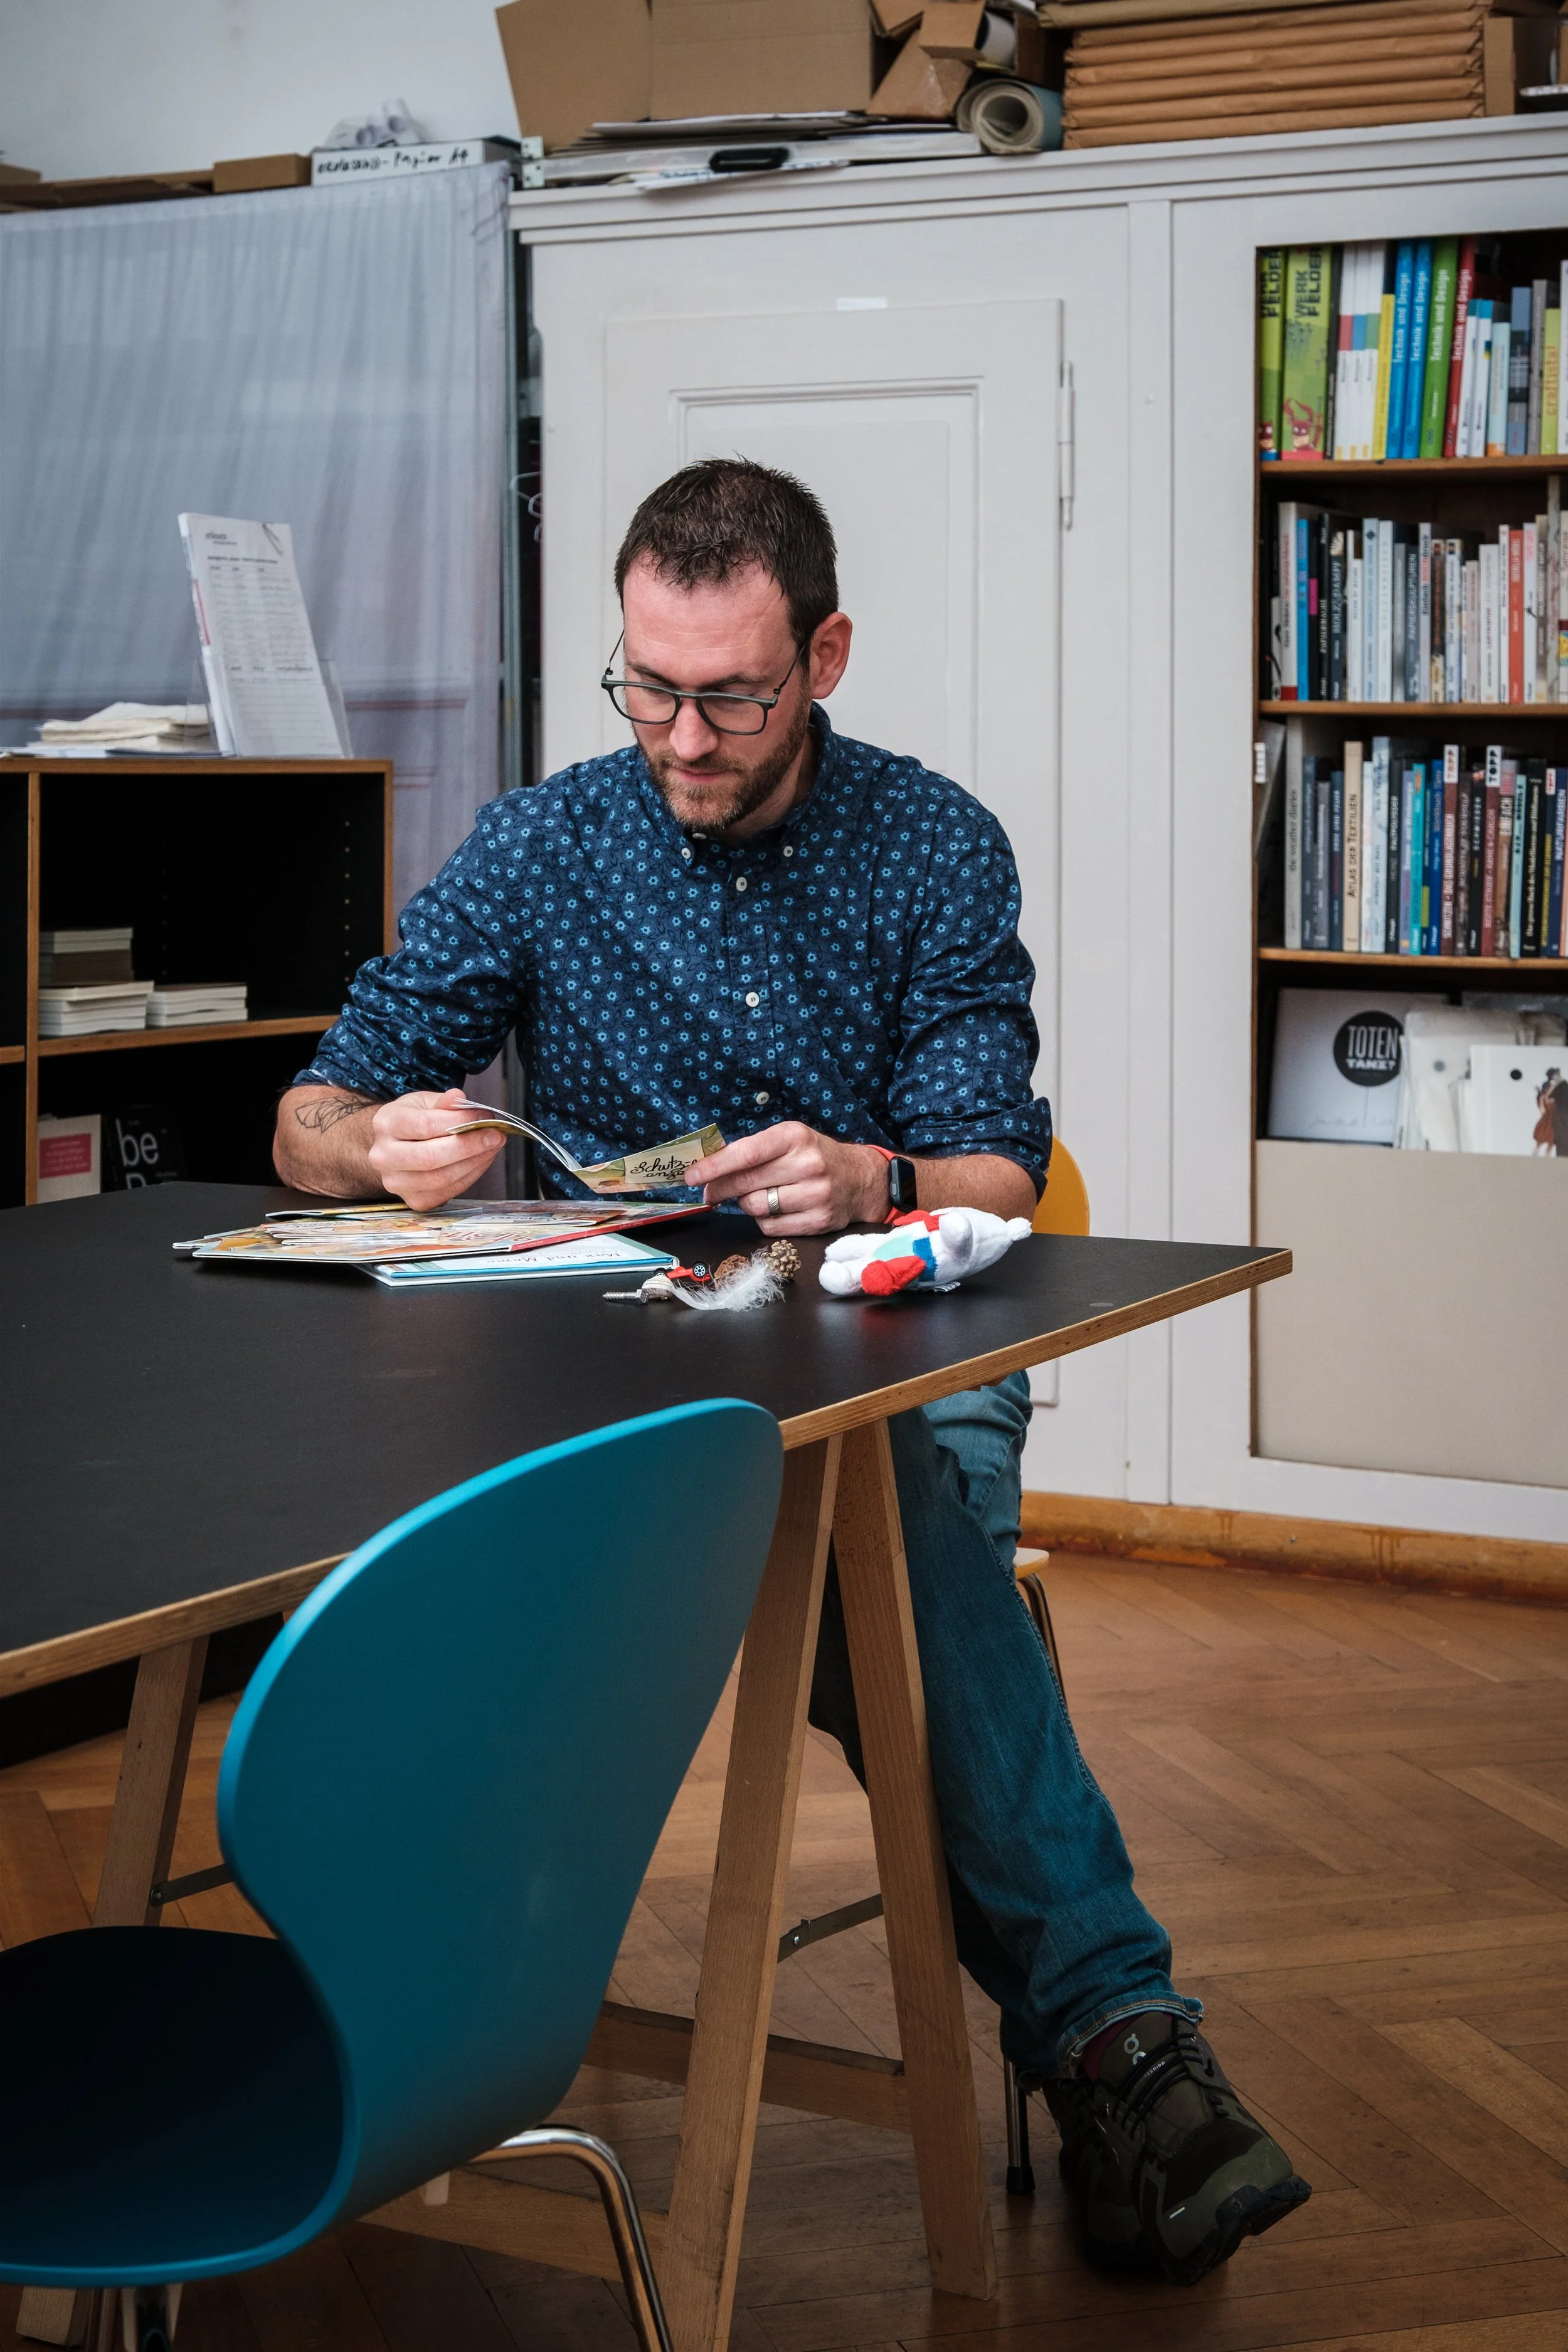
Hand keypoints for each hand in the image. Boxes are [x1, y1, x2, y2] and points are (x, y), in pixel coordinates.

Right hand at [366, 1088, 505, 1210]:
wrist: (396, 1145)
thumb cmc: (412, 1120)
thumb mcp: (424, 1102)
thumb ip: (443, 1103)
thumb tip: (458, 1098)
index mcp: (386, 1124)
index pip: (424, 1125)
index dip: (459, 1121)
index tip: (484, 1116)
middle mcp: (384, 1156)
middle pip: (429, 1157)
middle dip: (469, 1146)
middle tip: (494, 1135)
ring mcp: (395, 1182)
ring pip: (440, 1178)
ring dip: (473, 1163)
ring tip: (492, 1147)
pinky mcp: (412, 1200)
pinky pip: (446, 1192)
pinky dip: (469, 1177)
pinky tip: (480, 1161)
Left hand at [688, 1122, 885, 1233]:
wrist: (860, 1179)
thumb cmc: (815, 1156)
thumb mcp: (789, 1140)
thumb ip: (753, 1150)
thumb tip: (709, 1167)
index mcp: (795, 1137)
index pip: (746, 1154)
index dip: (714, 1166)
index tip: (691, 1176)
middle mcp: (808, 1164)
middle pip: (746, 1183)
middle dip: (719, 1189)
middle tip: (708, 1192)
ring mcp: (816, 1194)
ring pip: (756, 1208)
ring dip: (746, 1204)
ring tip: (757, 1195)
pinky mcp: (819, 1220)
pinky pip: (771, 1227)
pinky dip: (764, 1220)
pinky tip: (774, 1209)